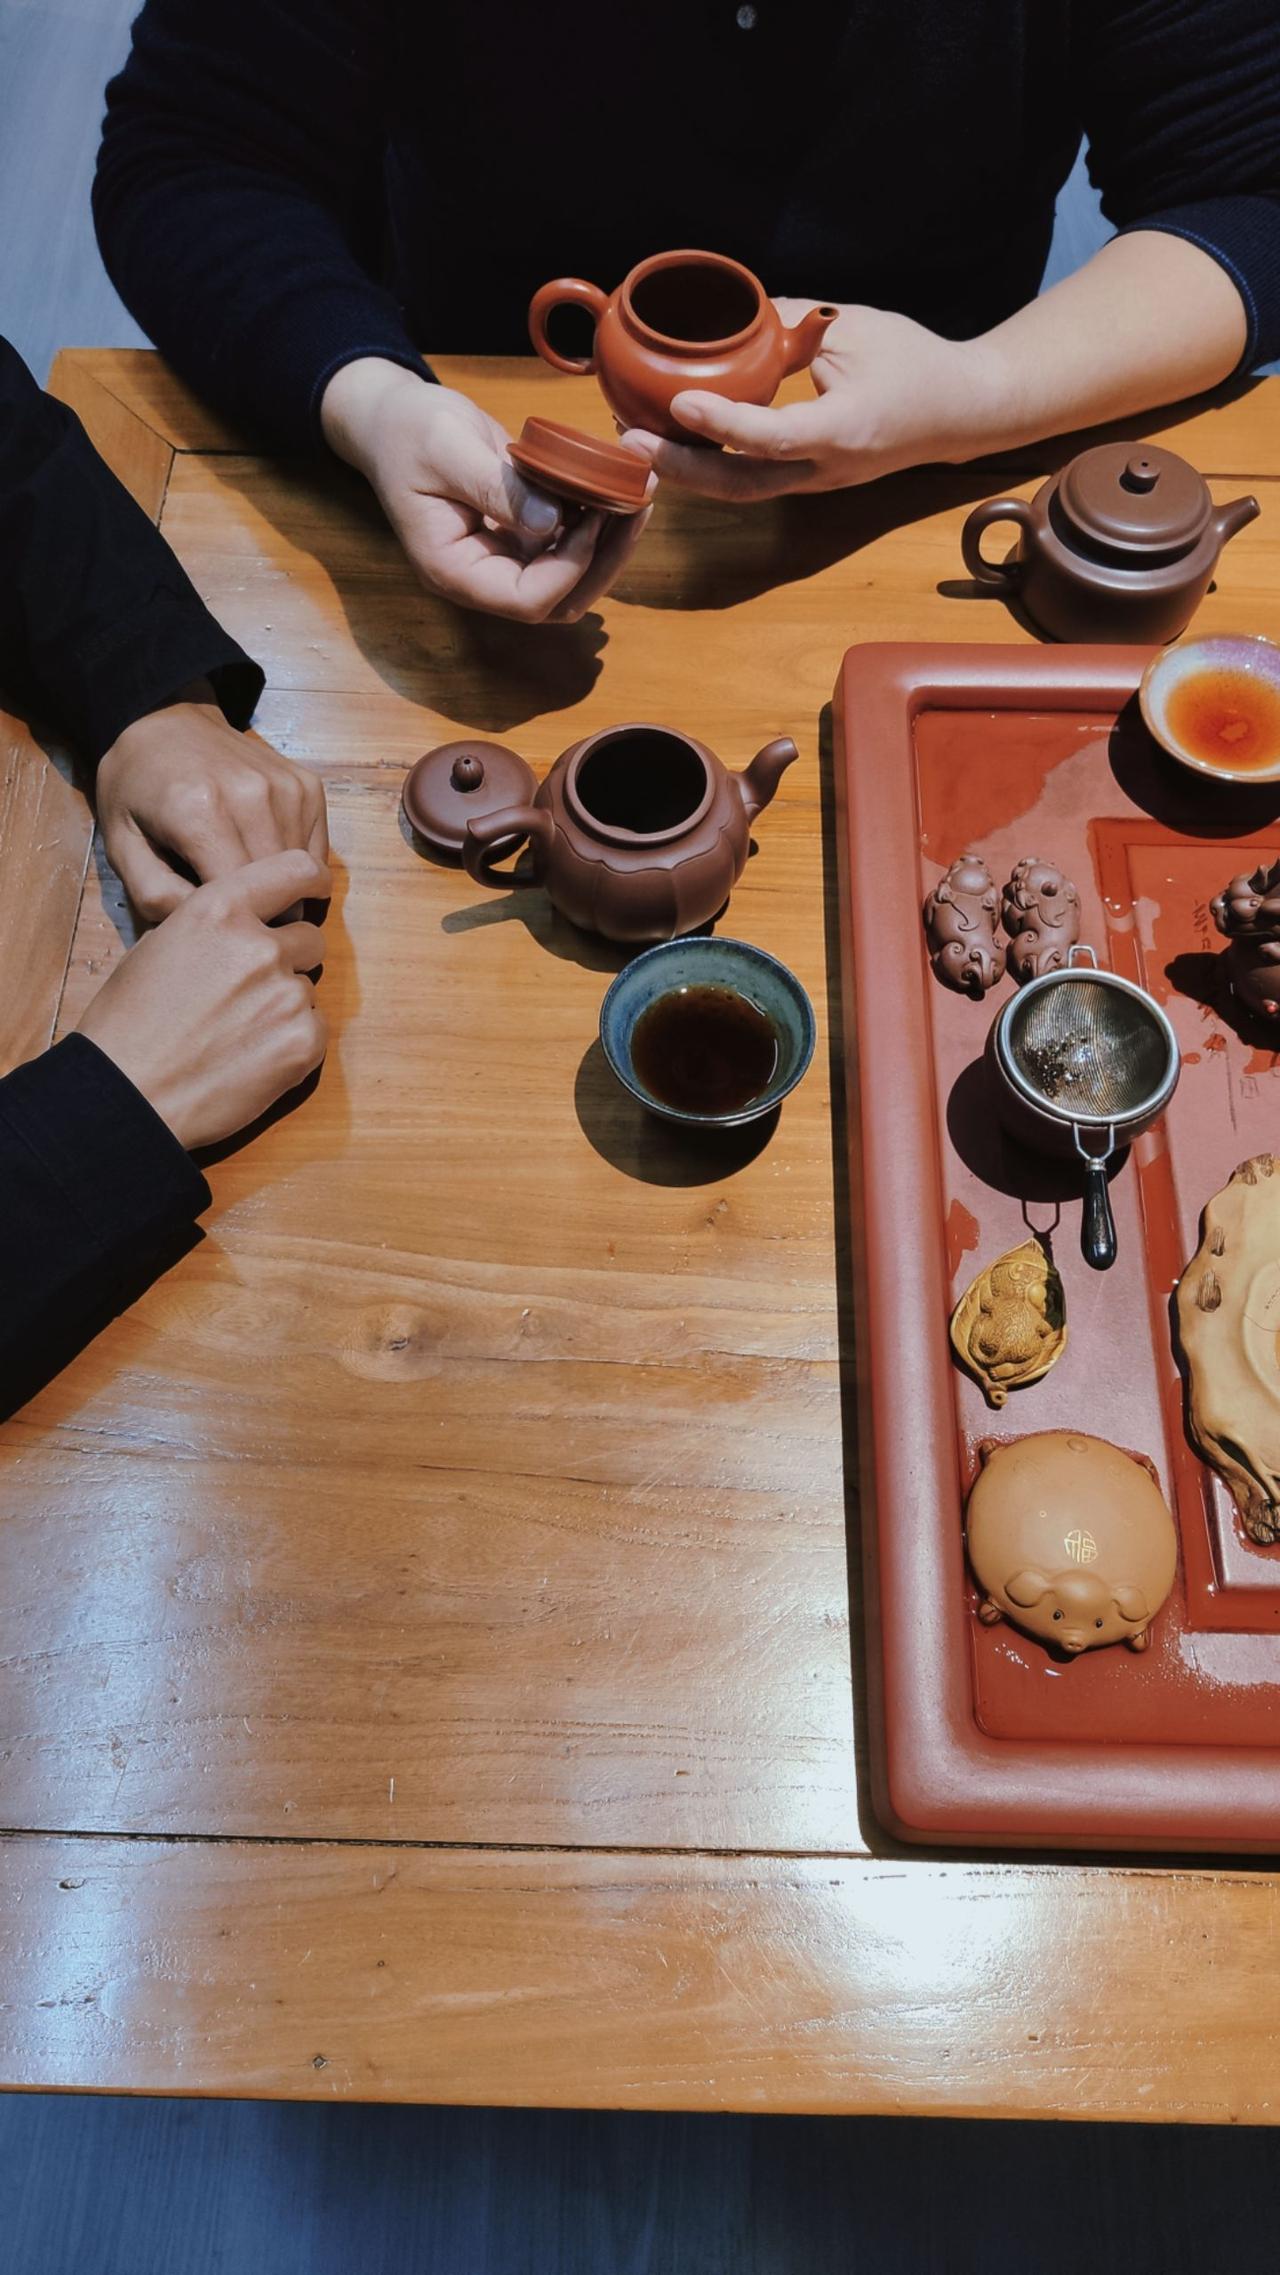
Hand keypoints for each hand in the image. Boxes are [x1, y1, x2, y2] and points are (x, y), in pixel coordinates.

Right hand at [76, 849, 330, 1148]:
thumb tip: (245, 926)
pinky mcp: (304, 1041)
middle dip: (290, 960)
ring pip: (308, 988)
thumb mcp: (159, 945)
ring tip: (238, 1033)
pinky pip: (316, 1030)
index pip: (295, 869)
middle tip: (250, 992)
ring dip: (285, 1005)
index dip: (310, 880)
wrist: (129, 1093)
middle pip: (309, 938)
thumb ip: (213, 927)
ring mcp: (286, 994)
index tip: (314, 888)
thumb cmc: (129, 1022)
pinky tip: (251, 1058)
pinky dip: (293, 1043)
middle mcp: (260, 945)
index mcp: (219, 910)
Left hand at [97, 686, 328, 921]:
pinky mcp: (307, 786)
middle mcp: (252, 796)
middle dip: (262, 913)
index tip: (216, 931)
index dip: (232, 926)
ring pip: (304, 874)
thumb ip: (156, 896)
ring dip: (283, 890)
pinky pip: (317, 851)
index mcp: (200, 813)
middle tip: (235, 917)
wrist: (165, 721)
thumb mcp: (122, 845)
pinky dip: (296, 866)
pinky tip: (264, 858)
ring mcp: (286, 788)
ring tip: (248, 885)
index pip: (240, 898)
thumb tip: (210, 933)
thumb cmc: (137, 788)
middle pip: (279, 889)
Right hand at [320, 357, 652, 622]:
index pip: (526, 600)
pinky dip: (598, 521)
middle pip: (560, 600)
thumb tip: (554, 521)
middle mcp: (483, 578)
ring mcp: (505, 560)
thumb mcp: (445, 448)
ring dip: (611, 543)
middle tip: (640, 504)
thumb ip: (495, 487)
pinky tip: (618, 485)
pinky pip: (569, 546)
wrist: (392, 418)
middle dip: (606, 560)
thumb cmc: (406, 431)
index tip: (594, 515)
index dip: (569, 567)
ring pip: (573, 579)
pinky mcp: (522, 538)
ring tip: (640, 491)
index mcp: (455, 571)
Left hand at [621, 301, 999, 499]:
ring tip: (637, 441)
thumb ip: (790, 321)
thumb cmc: (914, 363)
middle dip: (680, 468)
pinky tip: (673, 444)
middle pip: (741, 484)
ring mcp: (816, 483)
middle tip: (629, 440)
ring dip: (686, 472)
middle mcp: (826, 468)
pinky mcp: (807, 480)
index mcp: (844, 429)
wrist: (959, 413)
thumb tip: (732, 309)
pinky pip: (750, 480)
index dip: (722, 425)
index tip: (679, 403)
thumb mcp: (855, 326)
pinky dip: (708, 467)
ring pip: (740, 490)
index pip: (773, 436)